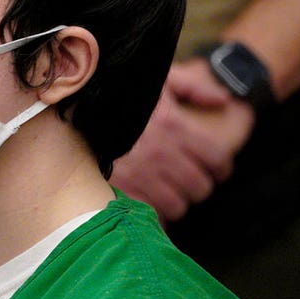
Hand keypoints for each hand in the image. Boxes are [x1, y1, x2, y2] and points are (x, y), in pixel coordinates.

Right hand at [110, 59, 256, 222]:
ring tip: (168, 191)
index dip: (222, 167)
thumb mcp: (158, 81)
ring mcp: (141, 177)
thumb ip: (194, 87)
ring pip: (178, 206)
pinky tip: (149, 201)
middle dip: (199, 185)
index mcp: (175, 127)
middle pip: (201, 187)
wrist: (74, 113)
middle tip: (190, 180)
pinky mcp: (122, 193)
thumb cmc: (120, 97)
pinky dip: (154, 214)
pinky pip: (151, 217)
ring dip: (177, 201)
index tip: (217, 170)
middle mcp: (162, 155)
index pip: (217, 158)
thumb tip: (224, 101)